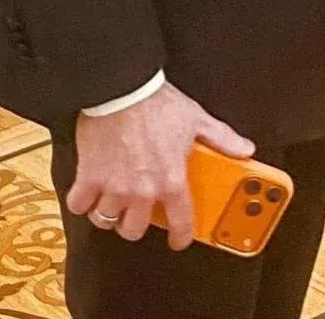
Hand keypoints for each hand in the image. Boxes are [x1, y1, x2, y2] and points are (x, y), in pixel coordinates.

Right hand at [66, 80, 254, 250]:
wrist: (121, 86)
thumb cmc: (156, 101)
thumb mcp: (196, 119)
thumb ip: (222, 138)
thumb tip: (244, 148)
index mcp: (171, 181)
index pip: (181, 224)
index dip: (180, 236)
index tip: (177, 238)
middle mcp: (143, 191)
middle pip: (135, 229)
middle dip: (136, 224)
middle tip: (137, 212)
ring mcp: (114, 187)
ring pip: (107, 220)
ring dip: (110, 214)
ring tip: (113, 202)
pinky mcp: (90, 176)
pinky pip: (80, 205)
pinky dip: (82, 202)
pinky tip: (88, 194)